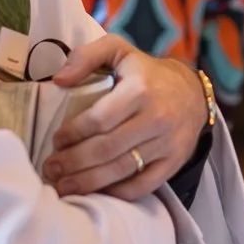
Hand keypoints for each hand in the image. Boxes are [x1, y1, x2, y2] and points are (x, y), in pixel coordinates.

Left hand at [42, 36, 204, 199]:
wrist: (193, 93)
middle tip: (50, 169)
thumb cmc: (147, 73)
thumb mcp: (118, 50)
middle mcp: (156, 118)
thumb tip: (59, 80)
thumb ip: (86, 56)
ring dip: (88, 183)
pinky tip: (96, 192)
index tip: (56, 141)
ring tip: (63, 186)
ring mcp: (166, 144)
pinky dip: (117, 192)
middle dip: (73, 163)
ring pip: (121, 170)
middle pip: (106, 149)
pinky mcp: (173, 163)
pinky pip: (142, 186)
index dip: (73, 134)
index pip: (99, 119)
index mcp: (140, 90)